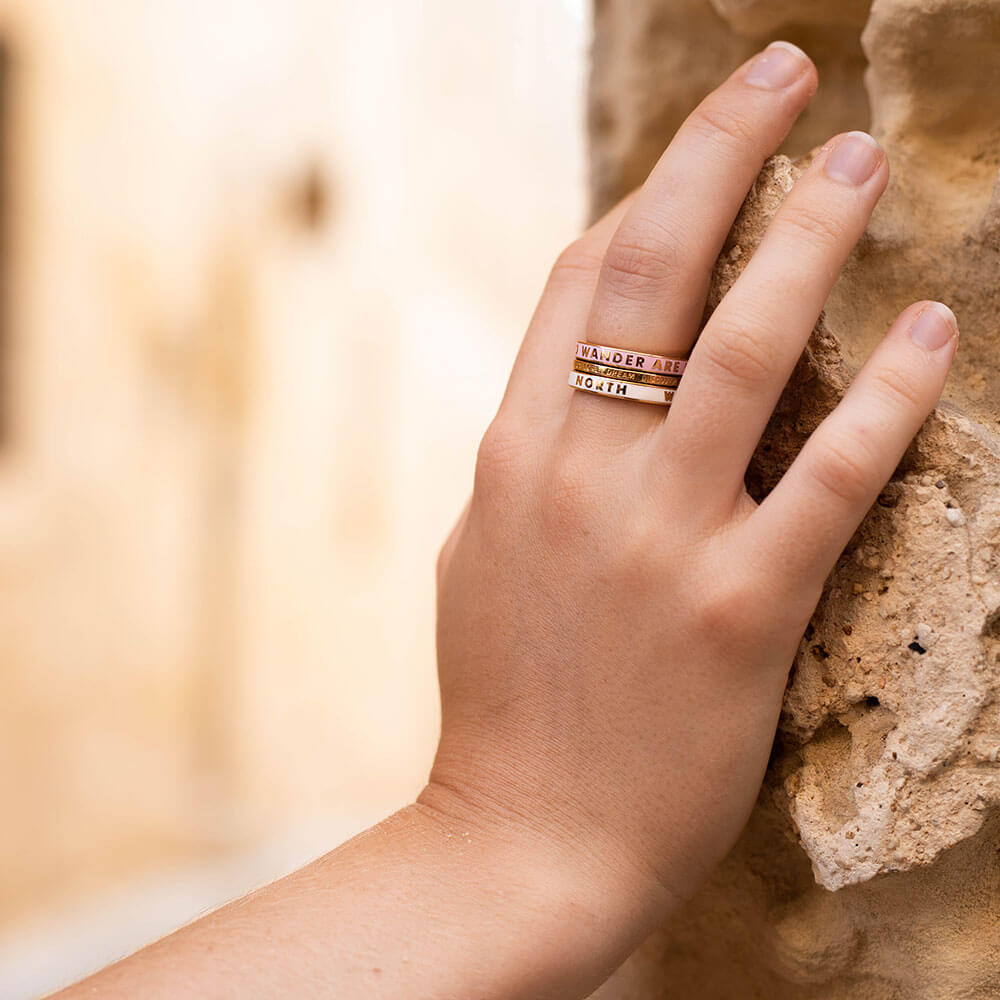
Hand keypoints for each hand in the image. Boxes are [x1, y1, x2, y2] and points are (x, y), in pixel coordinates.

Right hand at [423, 38, 957, 946]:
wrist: (523, 839)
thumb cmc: (504, 699)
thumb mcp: (484, 553)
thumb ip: (525, 460)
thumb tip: (566, 388)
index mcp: (512, 453)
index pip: (578, 285)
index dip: (642, 199)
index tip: (701, 155)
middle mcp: (579, 473)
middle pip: (652, 273)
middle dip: (718, 156)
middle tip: (780, 76)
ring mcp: (658, 537)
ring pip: (745, 350)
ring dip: (811, 240)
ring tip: (861, 164)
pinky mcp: (737, 610)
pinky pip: (827, 479)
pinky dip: (886, 399)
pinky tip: (931, 332)